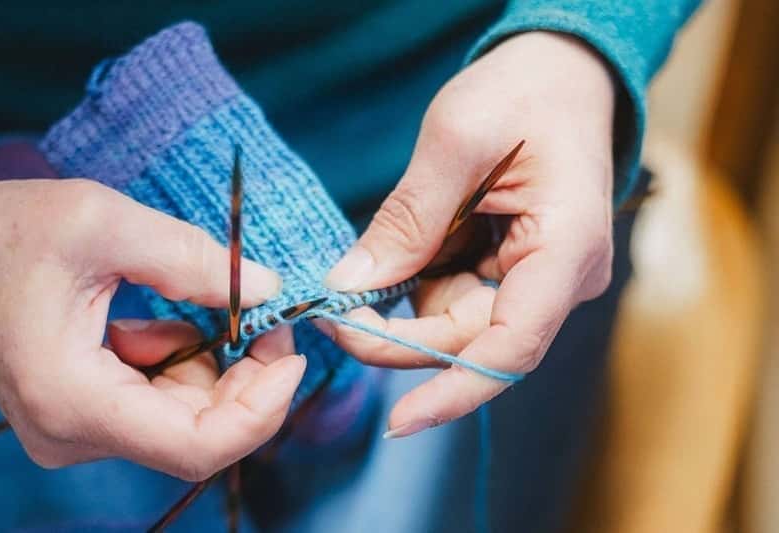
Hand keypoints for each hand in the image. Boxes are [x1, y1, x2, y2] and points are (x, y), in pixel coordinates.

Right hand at [0, 179, 304, 479]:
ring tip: (204, 304)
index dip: (262, 410)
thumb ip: (192, 259)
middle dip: (248, 378)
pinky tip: (162, 319)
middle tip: (267, 318)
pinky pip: (159, 399)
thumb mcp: (103, 224)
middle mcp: (74, 431)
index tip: (292, 356)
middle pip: (199, 432)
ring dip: (214, 364)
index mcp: (74, 399)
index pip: (196, 447)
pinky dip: (182, 360)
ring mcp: (78, 425)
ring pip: (184, 416)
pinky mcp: (85, 409)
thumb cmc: (1, 233)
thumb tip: (266, 288)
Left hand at [322, 32, 614, 436]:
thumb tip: (349, 288)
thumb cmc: (523, 92)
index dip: (456, 389)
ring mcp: (536, 278)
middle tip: (330, 315)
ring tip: (354, 278)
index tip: (399, 419)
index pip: (514, 346)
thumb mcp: (455, 140)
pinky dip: (415, 285)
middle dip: (400, 337)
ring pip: (458, 324)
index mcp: (566, 248)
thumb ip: (408, 220)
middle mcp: (558, 278)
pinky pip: (456, 296)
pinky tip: (392, 259)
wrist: (560, 74)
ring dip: (401, 309)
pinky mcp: (510, 269)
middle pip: (474, 340)